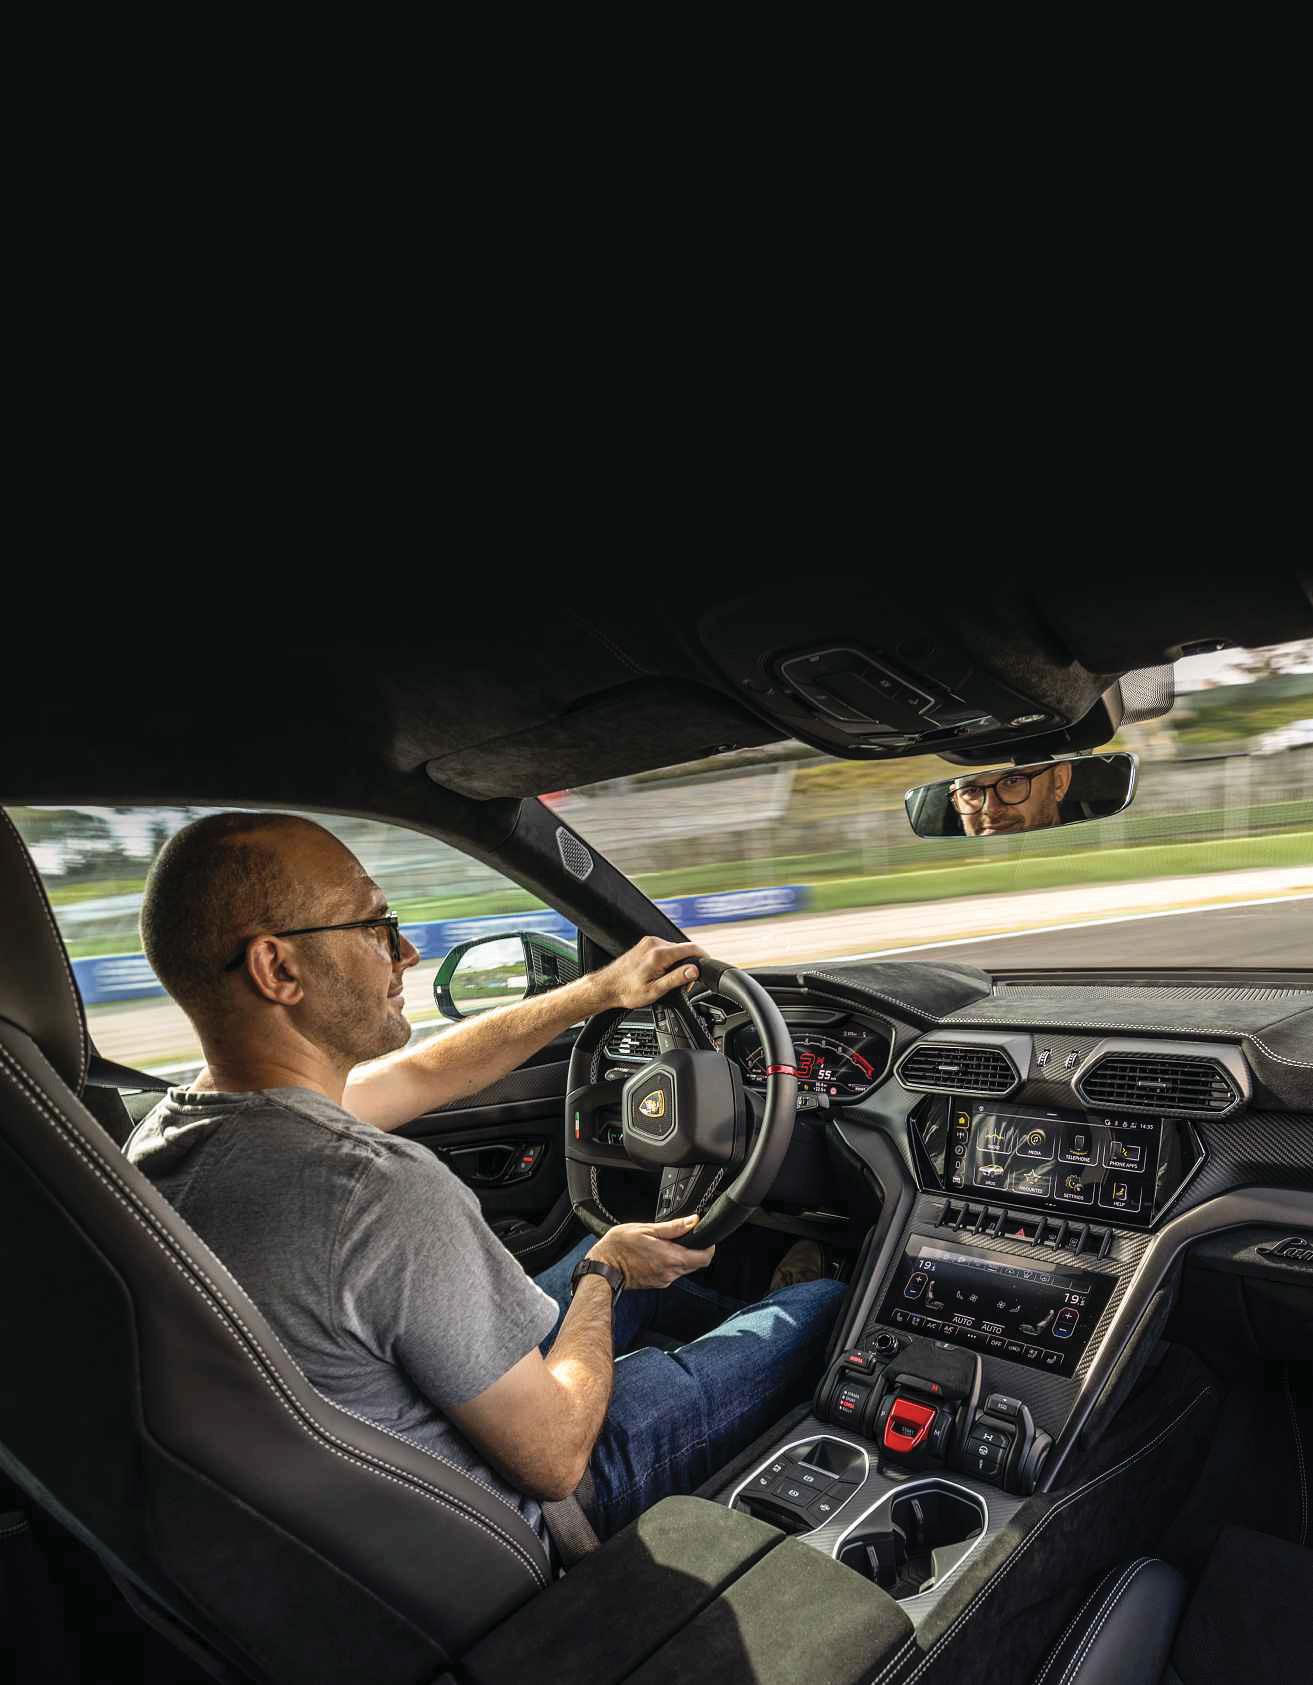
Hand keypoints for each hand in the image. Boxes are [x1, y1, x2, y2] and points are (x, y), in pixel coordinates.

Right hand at [589, 1214, 714, 1288]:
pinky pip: (672, 1272)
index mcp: (671, 1258)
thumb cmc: (619, 1247)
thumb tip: (693, 1221)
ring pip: (684, 1268)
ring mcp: (664, 1280)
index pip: (704, 1258)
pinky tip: (657, 1252)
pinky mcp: (657, 1283)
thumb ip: (673, 1227)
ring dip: (681, 1255)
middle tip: (683, 1236)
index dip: (709, 1246)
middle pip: (697, 1264)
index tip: (704, 1236)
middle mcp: (670, 1273)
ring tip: (666, 1243)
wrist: (603, 1268)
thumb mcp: (646, 1229)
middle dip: (695, 1249)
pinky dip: (671, 1262)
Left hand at [593, 936, 703, 1010]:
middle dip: (688, 965)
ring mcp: (648, 942)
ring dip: (677, 963)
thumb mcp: (655, 990)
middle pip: (683, 950)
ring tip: (668, 980)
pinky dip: (668, 960)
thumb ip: (676, 978)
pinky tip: (660, 973)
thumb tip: (694, 971)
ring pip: (674, 950)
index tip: (708, 965)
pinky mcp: (645, 945)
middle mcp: (654, 944)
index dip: (703, 957)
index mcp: (659, 954)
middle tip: (683, 984)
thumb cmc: (627, 991)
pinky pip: (664, 950)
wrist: (607, 987)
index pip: (691, 948)